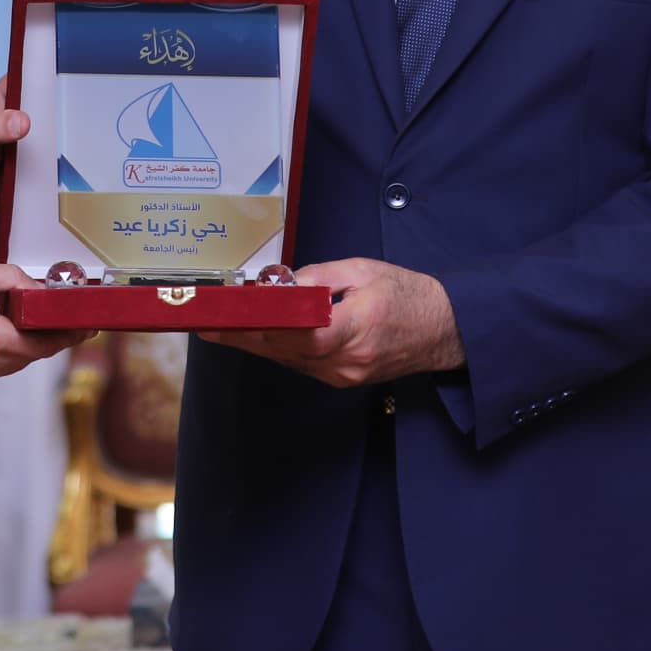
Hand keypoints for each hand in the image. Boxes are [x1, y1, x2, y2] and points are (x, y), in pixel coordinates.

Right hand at [0, 264, 71, 385]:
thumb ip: (7, 279)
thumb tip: (33, 288)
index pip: (42, 342)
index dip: (67, 335)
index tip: (85, 326)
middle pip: (31, 356)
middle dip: (51, 339)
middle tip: (67, 321)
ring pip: (13, 364)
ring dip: (29, 345)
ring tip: (39, 322)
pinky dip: (7, 351)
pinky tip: (7, 331)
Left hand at [201, 259, 462, 388]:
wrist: (444, 330)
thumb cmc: (407, 294)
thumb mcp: (363, 270)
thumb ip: (319, 278)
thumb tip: (281, 285)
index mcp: (354, 326)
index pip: (293, 331)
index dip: (254, 326)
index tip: (222, 319)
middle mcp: (346, 360)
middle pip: (282, 349)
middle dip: (241, 335)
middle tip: (206, 323)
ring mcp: (343, 375)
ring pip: (288, 359)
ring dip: (255, 343)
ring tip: (221, 328)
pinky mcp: (342, 379)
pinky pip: (301, 364)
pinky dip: (278, 349)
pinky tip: (258, 337)